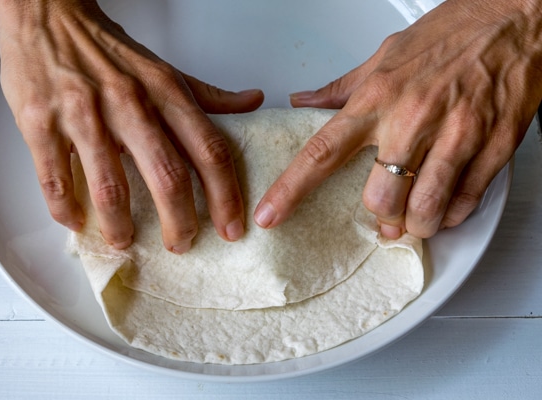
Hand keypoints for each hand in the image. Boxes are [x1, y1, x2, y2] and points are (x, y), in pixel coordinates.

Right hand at [0, 0, 263, 251]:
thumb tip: (253, 102)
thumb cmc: (109, 50)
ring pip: (109, 188)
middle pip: (167, 176)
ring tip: (125, 240)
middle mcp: (129, 104)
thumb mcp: (165, 69)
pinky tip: (77, 222)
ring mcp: (83, 115)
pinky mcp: (40, 123)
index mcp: (165, 92)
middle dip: (179, 222)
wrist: (49, 15)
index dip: (225, 196)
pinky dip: (66, 209)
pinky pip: (55, 179)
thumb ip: (209, 95)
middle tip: (182, 245)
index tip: (231, 228)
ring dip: (119, 226)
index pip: (209, 151)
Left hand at [255, 0, 541, 238]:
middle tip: (383, 211)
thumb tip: (304, 102)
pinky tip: (444, 204)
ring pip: (421, 210)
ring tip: (413, 217)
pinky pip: (463, 204)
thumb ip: (341, 88)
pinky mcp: (493, 148)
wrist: (516, 19)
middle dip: (379, 215)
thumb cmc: (451, 35)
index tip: (271, 214)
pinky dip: (449, 215)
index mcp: (378, 98)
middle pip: (378, 197)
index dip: (290, 190)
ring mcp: (455, 136)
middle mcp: (413, 119)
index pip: (322, 152)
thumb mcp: (385, 56)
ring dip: (413, 224)